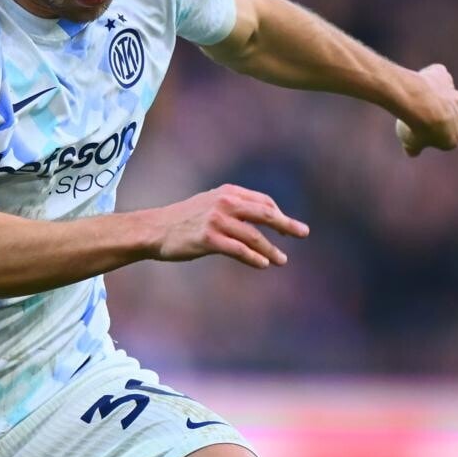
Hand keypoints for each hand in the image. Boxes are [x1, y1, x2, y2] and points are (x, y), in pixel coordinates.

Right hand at [154, 185, 309, 268]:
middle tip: (303, 233)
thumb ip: (231, 207)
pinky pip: (239, 250)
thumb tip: (255, 218)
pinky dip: (254, 258)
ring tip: (282, 260)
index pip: (262, 202)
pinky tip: (263, 264)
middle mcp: (225, 202)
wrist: (154, 229)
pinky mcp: (209, 239)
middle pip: (265, 213)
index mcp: (227, 192)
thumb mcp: (208, 203)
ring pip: (254, 235)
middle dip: (286, 224)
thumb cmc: (181, 220)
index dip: (278, 214)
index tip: (287, 226)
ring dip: (271, 249)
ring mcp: (217, 220)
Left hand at [395, 64, 457, 157]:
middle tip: (417, 116)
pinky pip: (440, 76)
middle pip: (451, 117)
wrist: (418, 102)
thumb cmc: (415, 127)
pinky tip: (418, 81)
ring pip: (447, 96)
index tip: (420, 135)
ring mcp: (454, 96)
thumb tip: (411, 152)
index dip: (433, 137)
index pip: (447, 140)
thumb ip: (413, 148)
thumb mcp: (411, 144)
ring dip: (435, 97)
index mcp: (454, 137)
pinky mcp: (445, 78)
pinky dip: (431, 77)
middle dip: (437, 116)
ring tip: (415, 99)